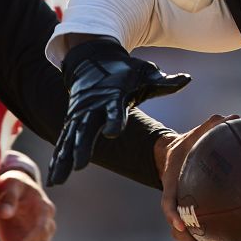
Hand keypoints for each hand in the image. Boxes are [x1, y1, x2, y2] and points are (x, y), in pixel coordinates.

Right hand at [48, 37, 190, 185]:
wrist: (95, 60)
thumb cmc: (125, 70)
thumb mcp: (145, 72)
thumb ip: (163, 81)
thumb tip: (186, 79)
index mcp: (112, 94)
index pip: (113, 107)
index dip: (114, 119)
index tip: (114, 132)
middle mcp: (93, 106)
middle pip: (86, 128)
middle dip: (82, 147)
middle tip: (79, 166)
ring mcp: (80, 114)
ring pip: (70, 139)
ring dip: (64, 159)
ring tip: (58, 180)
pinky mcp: (73, 121)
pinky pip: (64, 142)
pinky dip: (58, 160)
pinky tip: (54, 179)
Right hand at [157, 113, 238, 240]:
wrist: (170, 154)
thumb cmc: (186, 145)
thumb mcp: (195, 133)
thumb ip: (212, 125)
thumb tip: (234, 117)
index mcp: (171, 184)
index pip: (168, 203)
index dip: (172, 214)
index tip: (180, 225)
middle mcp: (172, 200)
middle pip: (175, 227)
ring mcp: (178, 209)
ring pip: (182, 235)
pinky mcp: (186, 212)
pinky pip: (194, 228)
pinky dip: (204, 238)